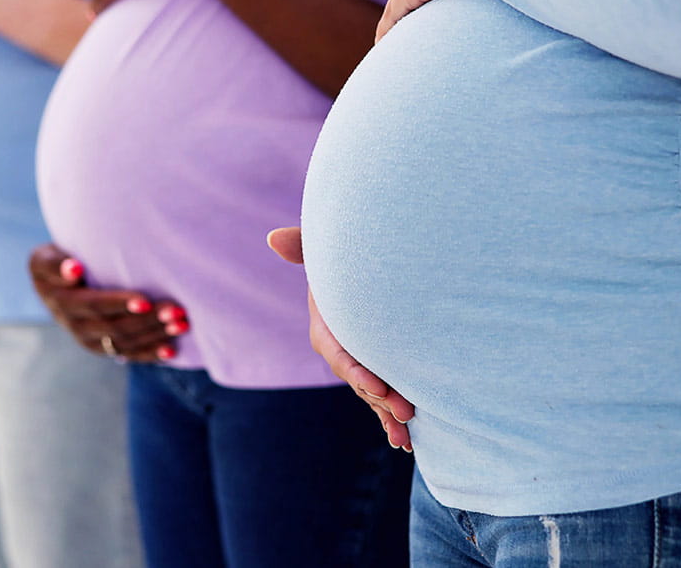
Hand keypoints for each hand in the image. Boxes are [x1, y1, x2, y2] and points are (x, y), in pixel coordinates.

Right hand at [28, 243, 184, 361]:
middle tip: (176, 310)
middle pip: (115, 327)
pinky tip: (173, 349)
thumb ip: (55, 264)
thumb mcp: (44, 258)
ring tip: (182, 324)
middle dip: (148, 321)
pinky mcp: (104, 349)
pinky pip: (129, 354)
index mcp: (62, 303)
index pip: (94, 306)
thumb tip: (74, 270)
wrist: (56, 285)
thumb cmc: (57, 262)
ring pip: (125, 343)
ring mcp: (91, 341)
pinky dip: (151, 354)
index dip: (119, 304)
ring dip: (155, 335)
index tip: (145, 300)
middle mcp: (76, 327)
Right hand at [268, 227, 415, 451]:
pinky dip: (392, 419)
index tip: (377, 385)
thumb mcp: (323, 253)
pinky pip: (384, 398)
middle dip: (380, 398)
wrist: (364, 273)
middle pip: (359, 379)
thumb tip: (273, 238)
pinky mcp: (377, 371)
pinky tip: (407, 442)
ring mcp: (360, 363)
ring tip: (406, 437)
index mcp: (326, 328)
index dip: (356, 370)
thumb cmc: (343, 261)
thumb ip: (304, 246)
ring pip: (373, 394)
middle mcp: (341, 351)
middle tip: (406, 411)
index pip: (338, 353)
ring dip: (387, 415)